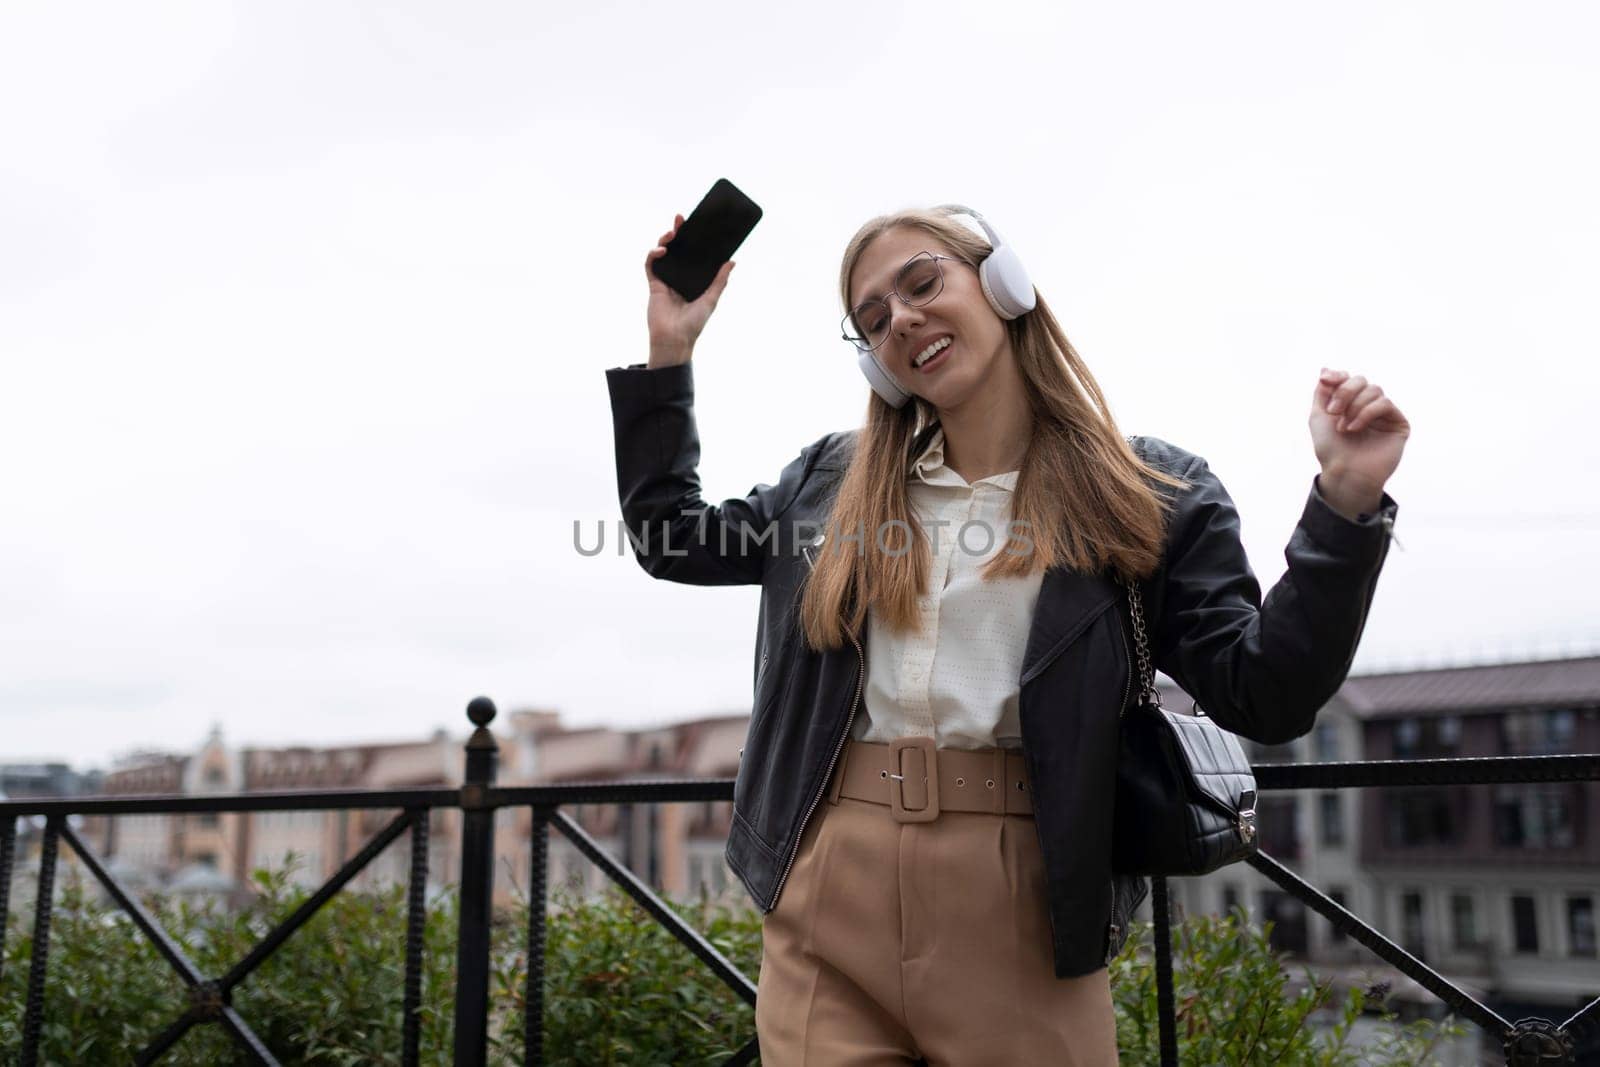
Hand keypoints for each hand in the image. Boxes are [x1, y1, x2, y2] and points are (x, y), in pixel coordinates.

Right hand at [644, 214, 735, 366]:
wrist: (675, 339)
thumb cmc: (694, 323)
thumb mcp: (711, 299)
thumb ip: (720, 281)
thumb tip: (732, 261)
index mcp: (693, 278)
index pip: (693, 253)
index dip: (694, 238)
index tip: (698, 223)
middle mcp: (679, 276)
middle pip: (677, 249)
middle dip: (678, 232)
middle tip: (681, 218)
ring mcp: (666, 279)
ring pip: (662, 253)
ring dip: (664, 240)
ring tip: (672, 233)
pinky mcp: (654, 284)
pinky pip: (651, 264)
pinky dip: (654, 254)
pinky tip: (662, 251)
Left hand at [1309, 368, 1409, 519]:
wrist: (1343, 472)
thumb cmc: (1330, 449)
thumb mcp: (1318, 416)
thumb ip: (1323, 392)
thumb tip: (1326, 369)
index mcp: (1350, 404)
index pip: (1349, 378)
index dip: (1338, 377)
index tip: (1325, 381)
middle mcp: (1368, 406)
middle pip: (1361, 380)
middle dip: (1344, 392)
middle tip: (1333, 411)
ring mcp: (1384, 415)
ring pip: (1374, 390)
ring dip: (1354, 407)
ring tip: (1344, 428)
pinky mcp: (1398, 423)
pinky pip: (1384, 403)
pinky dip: (1366, 413)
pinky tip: (1355, 428)